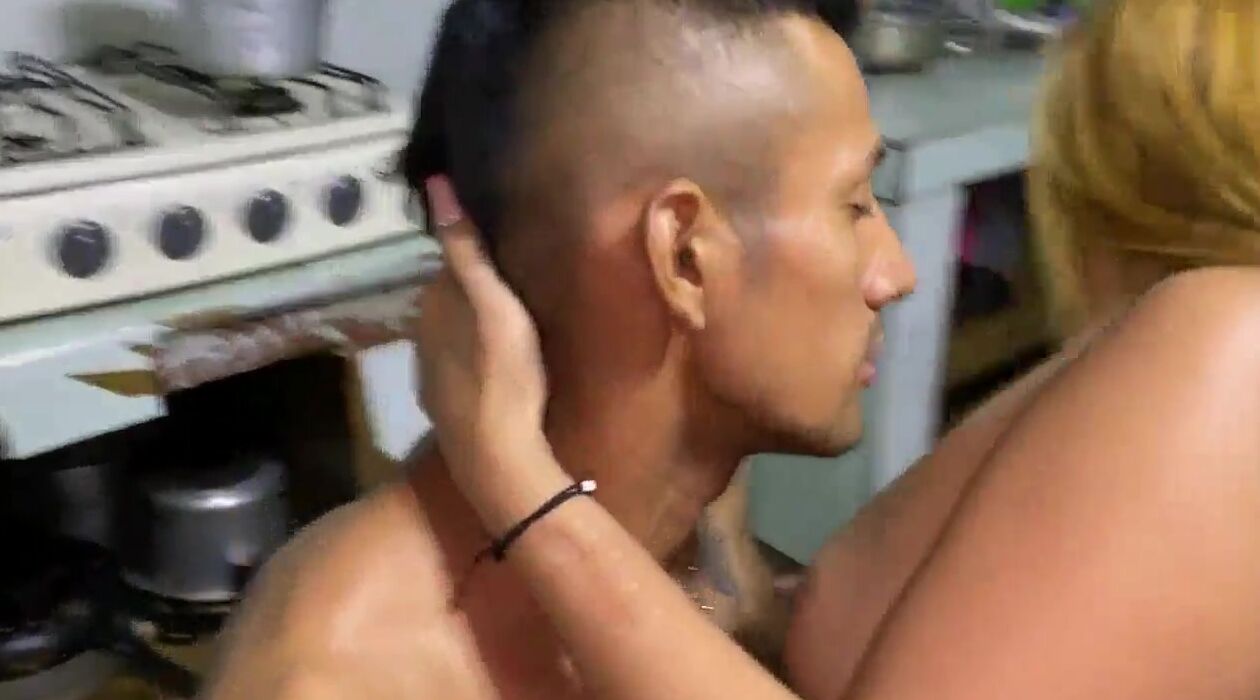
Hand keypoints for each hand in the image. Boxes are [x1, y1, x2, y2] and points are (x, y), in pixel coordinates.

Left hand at [416, 176, 563, 523]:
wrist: (494, 454)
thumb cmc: (503, 374)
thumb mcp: (494, 303)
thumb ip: (466, 248)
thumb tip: (436, 183)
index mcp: (433, 303)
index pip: (453, 264)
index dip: (478, 257)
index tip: (508, 252)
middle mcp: (422, 332)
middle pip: (452, 299)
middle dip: (474, 290)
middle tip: (516, 286)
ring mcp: (430, 371)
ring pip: (453, 333)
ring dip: (474, 325)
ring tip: (512, 325)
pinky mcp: (444, 403)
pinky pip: (459, 366)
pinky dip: (473, 359)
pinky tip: (497, 368)